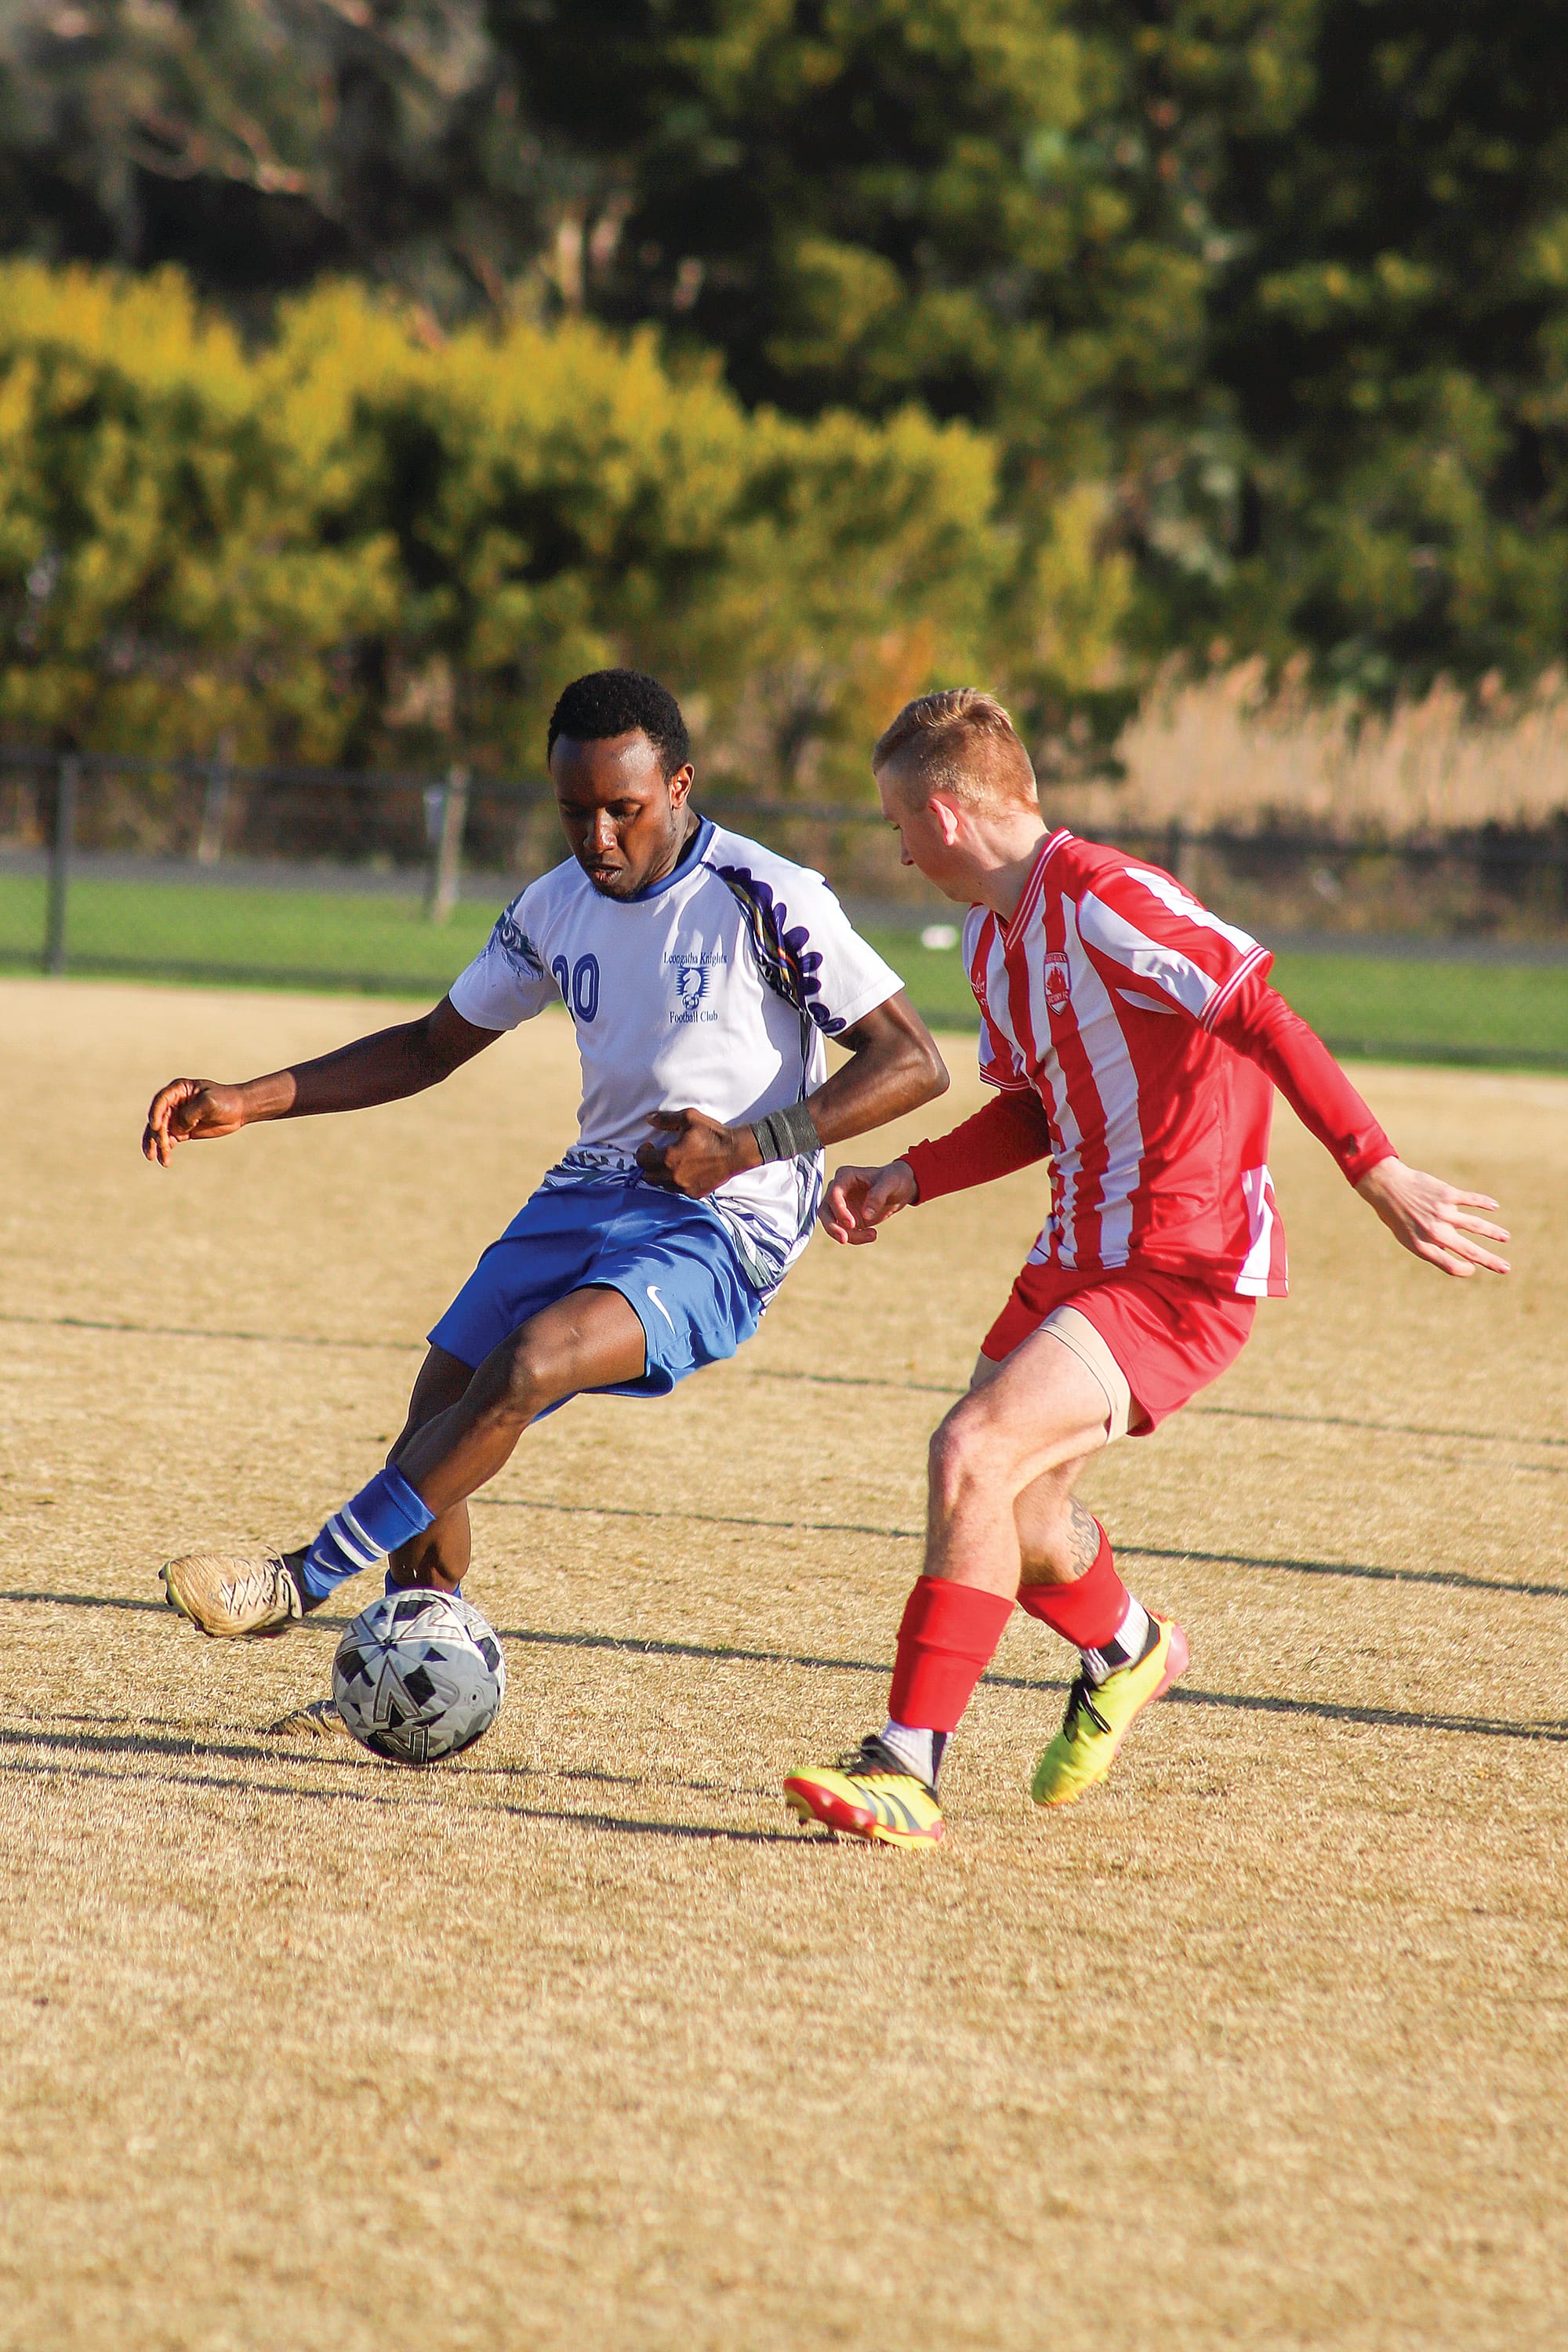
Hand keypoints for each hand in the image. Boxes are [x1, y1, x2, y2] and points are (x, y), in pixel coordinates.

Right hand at [142, 1078, 250, 1166]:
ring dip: (157, 1146)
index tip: (155, 1127)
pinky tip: (165, 1161)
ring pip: (160, 1132)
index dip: (155, 1114)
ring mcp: (177, 1118)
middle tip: (163, 1147)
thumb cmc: (226, 1100)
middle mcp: (174, 1103)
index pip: (161, 1101)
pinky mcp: (182, 1131)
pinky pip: (168, 1140)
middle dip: (157, 1134)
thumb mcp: (209, 1102)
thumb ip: (191, 1113)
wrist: (239, 1110)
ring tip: (160, 1160)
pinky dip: (165, 1150)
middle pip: (158, 1119)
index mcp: (179, 1090)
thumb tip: (177, 1128)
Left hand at [636, 1108, 759, 1198]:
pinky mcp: (695, 1193)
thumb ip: (666, 1120)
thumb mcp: (689, 1118)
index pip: (643, 1161)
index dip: (642, 1153)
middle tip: (656, 1155)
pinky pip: (677, 1191)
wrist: (735, 1151)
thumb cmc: (712, 1134)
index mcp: (670, 1158)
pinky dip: (676, 1183)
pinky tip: (683, 1172)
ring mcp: (685, 1187)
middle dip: (649, 1166)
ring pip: (661, 1186)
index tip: (649, 1146)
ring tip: (670, 1164)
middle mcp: (674, 1176)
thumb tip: (649, 1119)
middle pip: (648, 1177)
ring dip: (661, 1175)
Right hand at [819, 1159, 917, 1244]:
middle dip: (832, 1227)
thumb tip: (866, 1215)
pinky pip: (845, 1232)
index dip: (839, 1210)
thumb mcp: (890, 1183)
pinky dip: (856, 1238)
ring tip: (872, 1235)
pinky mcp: (848, 1219)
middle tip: (844, 1239)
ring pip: (832, 1224)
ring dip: (848, 1235)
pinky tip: (872, 1234)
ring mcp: (841, 1206)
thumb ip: (877, 1196)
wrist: (900, 1188)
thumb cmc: (894, 1179)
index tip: (851, 1224)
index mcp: (845, 1176)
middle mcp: (838, 1191)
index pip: (833, 1194)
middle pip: (824, 1211)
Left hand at [1356, 1157, 1509, 1277]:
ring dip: (1493, 1232)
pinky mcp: (1446, 1194)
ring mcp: (1442, 1212)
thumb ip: (1431, 1248)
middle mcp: (1434, 1231)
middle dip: (1490, 1261)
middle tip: (1506, 1268)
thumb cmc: (1397, 1215)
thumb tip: (1456, 1258)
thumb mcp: (1407, 1238)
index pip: (1451, 1266)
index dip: (1465, 1269)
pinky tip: (1494, 1207)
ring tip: (1505, 1237)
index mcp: (1422, 1246)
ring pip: (1475, 1225)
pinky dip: (1484, 1203)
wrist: (1387, 1187)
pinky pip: (1471, 1200)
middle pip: (1469, 1251)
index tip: (1473, 1267)